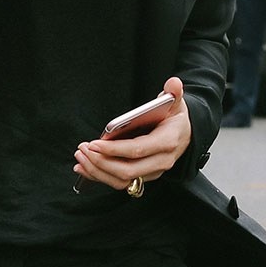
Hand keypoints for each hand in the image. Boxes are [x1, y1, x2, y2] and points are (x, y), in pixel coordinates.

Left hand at [74, 76, 190, 192]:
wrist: (184, 135)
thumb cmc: (175, 119)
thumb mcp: (177, 103)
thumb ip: (174, 92)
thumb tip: (173, 83)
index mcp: (167, 143)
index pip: (137, 150)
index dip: (114, 149)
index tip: (95, 143)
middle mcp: (160, 162)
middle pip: (127, 171)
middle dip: (101, 162)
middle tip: (83, 149)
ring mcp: (151, 172)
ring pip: (122, 180)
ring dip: (97, 171)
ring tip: (81, 156)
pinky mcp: (142, 177)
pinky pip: (119, 183)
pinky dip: (99, 177)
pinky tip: (84, 168)